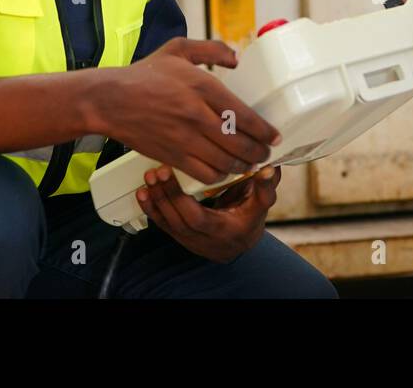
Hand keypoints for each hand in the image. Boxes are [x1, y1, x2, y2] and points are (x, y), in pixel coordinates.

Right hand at [93, 37, 279, 184]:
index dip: (264, 130)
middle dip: (258, 152)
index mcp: (202, 86)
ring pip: (225, 161)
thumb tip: (237, 58)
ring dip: (242, 166)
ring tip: (250, 164)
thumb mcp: (178, 49)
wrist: (110, 100)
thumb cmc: (144, 74)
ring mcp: (185, 138)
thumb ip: (211, 50)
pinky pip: (204, 173)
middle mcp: (197, 115)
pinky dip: (220, 176)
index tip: (274, 136)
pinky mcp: (172, 156)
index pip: (244, 115)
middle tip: (266, 154)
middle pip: (239, 142)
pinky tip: (225, 171)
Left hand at [137, 164, 281, 261]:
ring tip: (149, 177)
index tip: (173, 174)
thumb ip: (265, 187)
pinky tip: (143, 192)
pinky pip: (162, 224)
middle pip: (178, 219)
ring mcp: (189, 238)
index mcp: (223, 230)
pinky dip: (150, 208)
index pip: (197, 218)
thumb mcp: (261, 205)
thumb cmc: (249, 219)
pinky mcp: (179, 234)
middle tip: (158, 171)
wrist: (239, 243)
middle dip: (165, 194)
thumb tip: (270, 168)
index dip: (181, 199)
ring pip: (167, 222)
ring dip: (156, 199)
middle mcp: (203, 238)